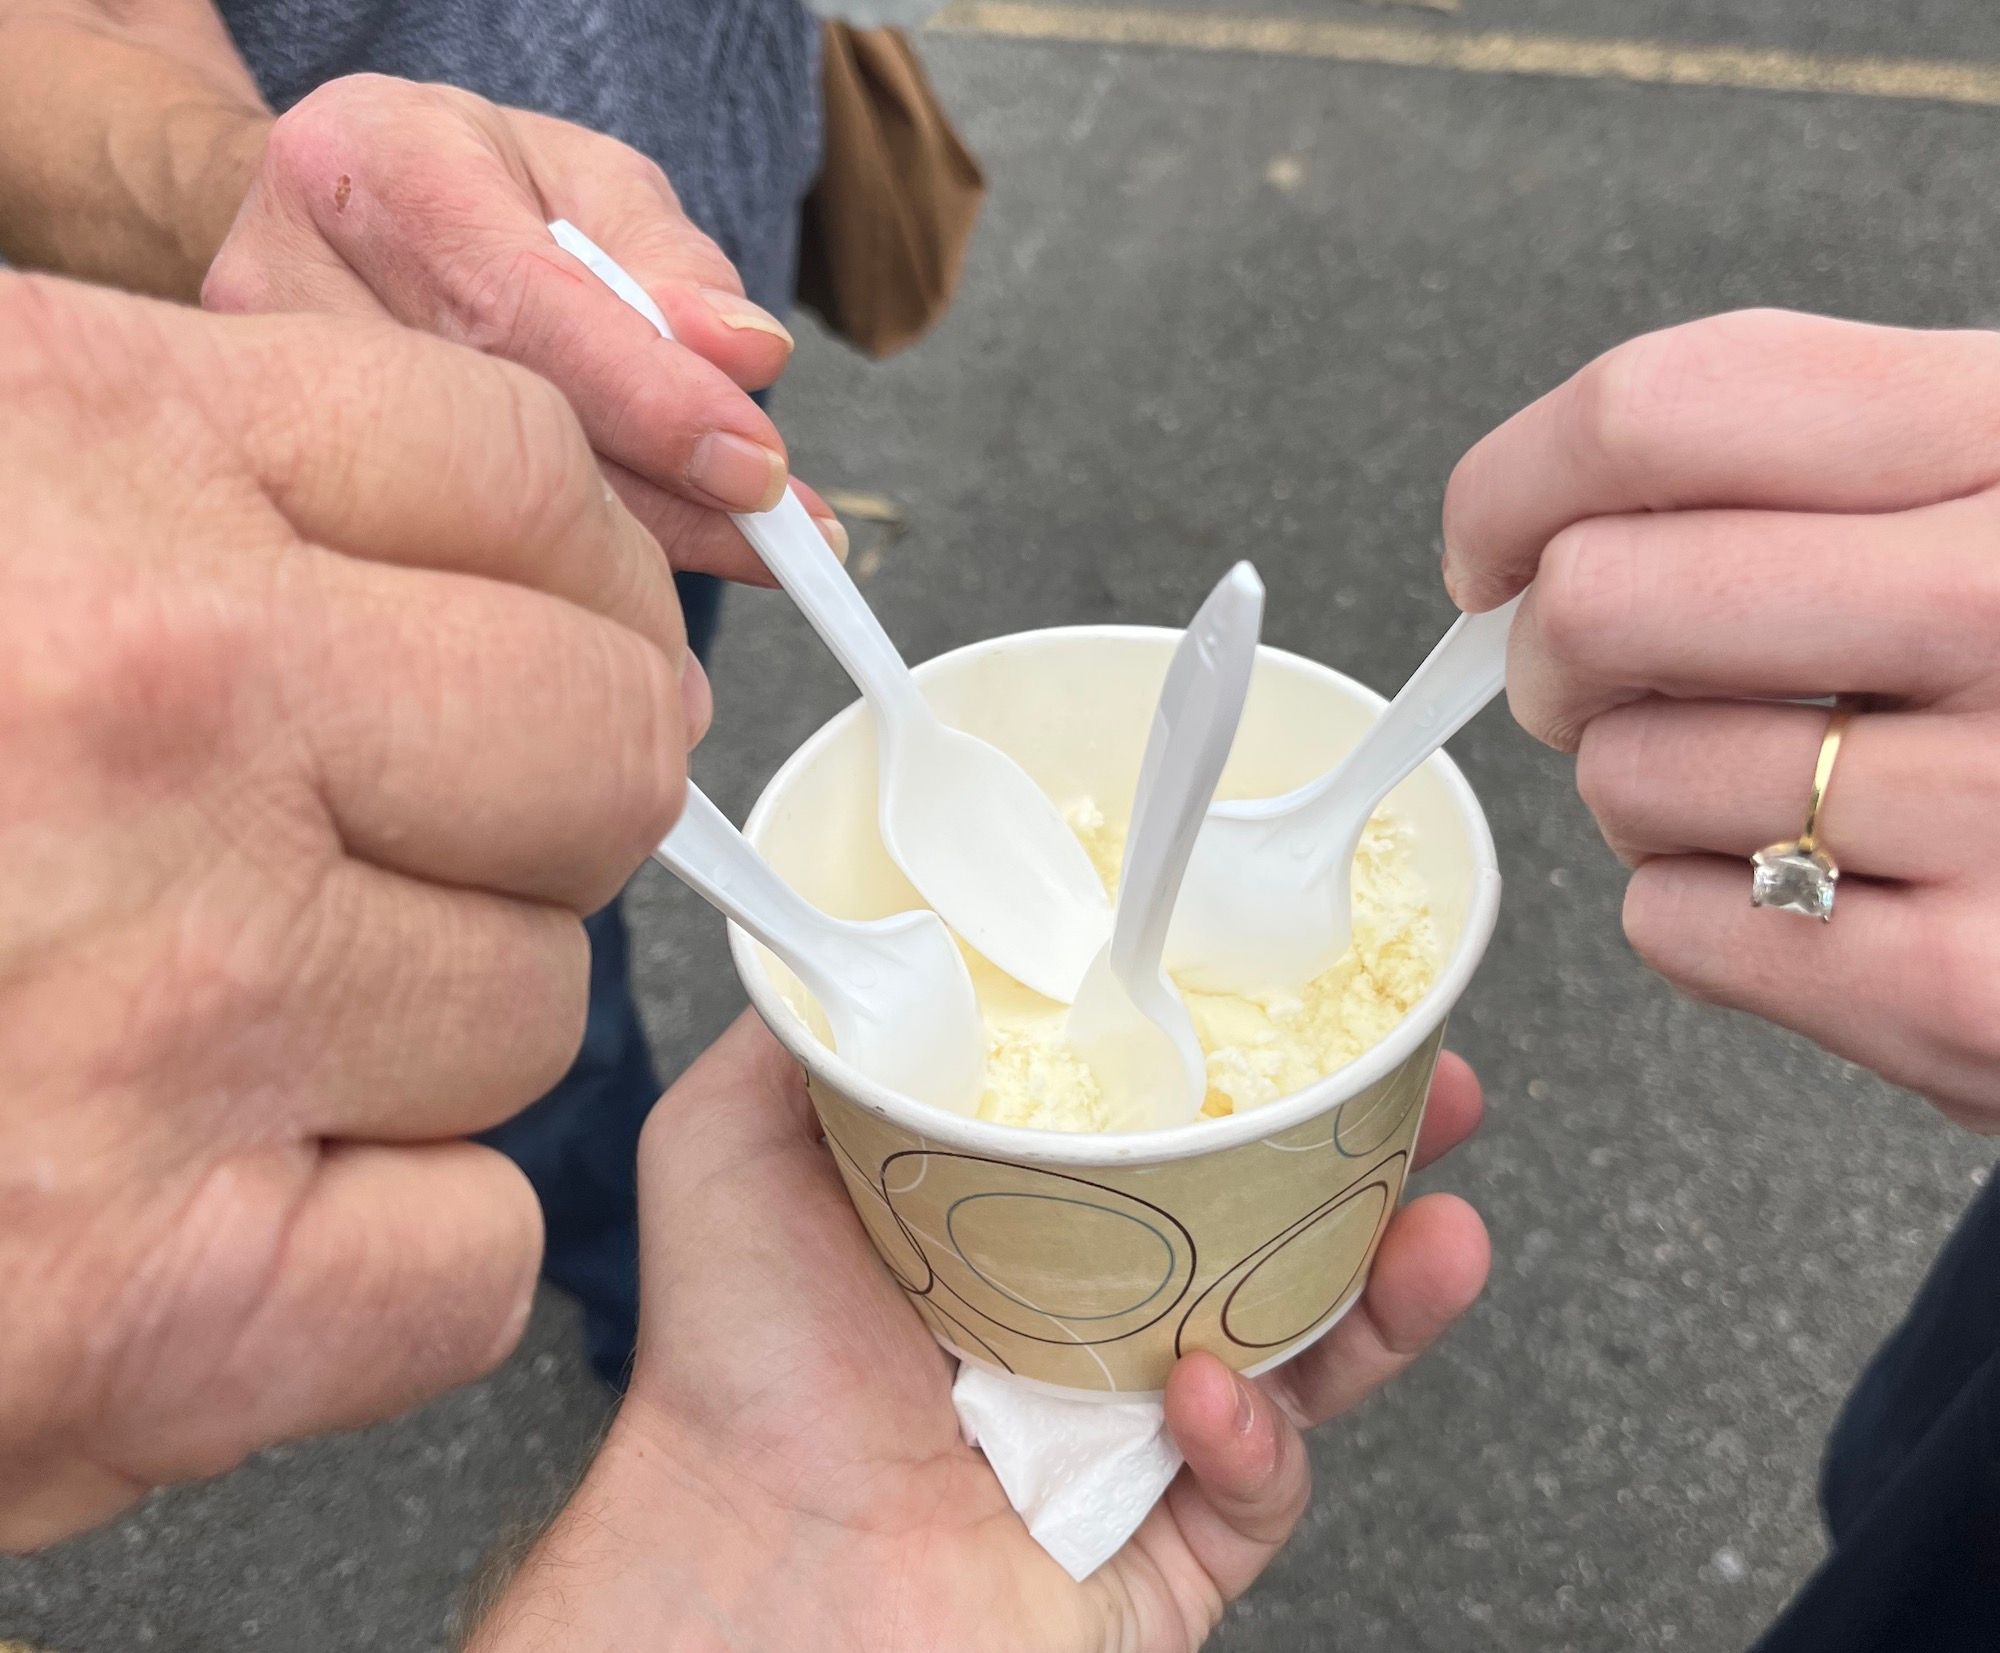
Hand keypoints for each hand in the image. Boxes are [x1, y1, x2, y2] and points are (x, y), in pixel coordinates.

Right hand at [0, 273, 696, 1546]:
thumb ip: (159, 471)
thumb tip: (461, 521)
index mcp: (73, 462)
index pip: (521, 473)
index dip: (578, 577)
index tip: (552, 641)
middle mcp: (150, 709)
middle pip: (598, 750)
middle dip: (531, 812)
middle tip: (375, 856)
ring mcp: (168, 1010)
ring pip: (537, 1010)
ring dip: (419, 1040)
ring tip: (186, 1044)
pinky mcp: (150, 1307)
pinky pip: (471, 1260)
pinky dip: (383, 1265)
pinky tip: (208, 1229)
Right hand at [202, 73, 842, 580]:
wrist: (333, 224)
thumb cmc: (479, 198)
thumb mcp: (592, 188)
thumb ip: (672, 266)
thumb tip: (747, 356)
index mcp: (371, 164)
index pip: (521, 303)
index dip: (649, 400)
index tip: (757, 469)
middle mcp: (286, 275)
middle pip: (491, 425)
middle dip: (659, 500)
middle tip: (782, 545)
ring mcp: (260, 393)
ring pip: (466, 512)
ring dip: (622, 558)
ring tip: (743, 568)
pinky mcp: (278, 480)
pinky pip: (439, 553)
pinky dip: (559, 580)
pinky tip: (641, 598)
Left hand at [468, 1016, 1488, 1651]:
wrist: (745, 1572)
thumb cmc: (730, 1370)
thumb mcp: (732, 1146)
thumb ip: (805, 1040)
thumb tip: (858, 941)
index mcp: (1016, 1228)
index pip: (1166, 1130)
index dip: (1248, 1067)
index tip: (1314, 1004)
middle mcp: (1091, 1326)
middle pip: (1271, 1229)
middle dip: (1370, 1166)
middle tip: (1438, 1097)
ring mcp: (1137, 1442)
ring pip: (1310, 1358)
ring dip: (1391, 1294)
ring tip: (1440, 1238)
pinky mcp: (1169, 1550)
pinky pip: (1260, 1487)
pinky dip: (1253, 1437)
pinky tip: (1208, 1394)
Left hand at [1444, 308, 1999, 1130]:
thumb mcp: (1989, 497)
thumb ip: (1802, 466)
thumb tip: (1530, 531)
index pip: (1663, 408)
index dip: (1515, 482)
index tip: (1492, 547)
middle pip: (1602, 596)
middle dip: (1552, 652)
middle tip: (1597, 680)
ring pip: (1625, 773)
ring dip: (1648, 791)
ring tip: (1777, 790)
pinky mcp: (1971, 989)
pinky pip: (1676, 924)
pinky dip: (1700, 914)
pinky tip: (1817, 890)